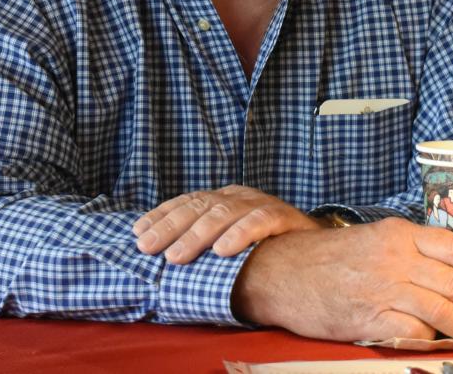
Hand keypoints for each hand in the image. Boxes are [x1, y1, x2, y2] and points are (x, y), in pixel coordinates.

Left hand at [133, 184, 321, 263]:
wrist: (316, 246)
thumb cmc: (266, 246)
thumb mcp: (231, 240)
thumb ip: (205, 243)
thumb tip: (164, 256)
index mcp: (223, 198)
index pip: (186, 202)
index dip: (160, 216)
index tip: (136, 233)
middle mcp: (238, 196)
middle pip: (198, 207)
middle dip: (170, 227)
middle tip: (147, 247)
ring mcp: (259, 203)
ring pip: (223, 213)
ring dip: (197, 235)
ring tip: (176, 256)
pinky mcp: (282, 216)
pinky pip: (258, 222)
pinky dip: (239, 235)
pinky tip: (222, 250)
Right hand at [233, 217, 452, 341]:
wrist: (283, 272)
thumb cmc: (330, 259)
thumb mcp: (373, 241)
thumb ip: (408, 252)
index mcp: (397, 233)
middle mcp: (394, 257)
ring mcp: (382, 287)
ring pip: (440, 309)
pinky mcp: (369, 317)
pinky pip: (414, 331)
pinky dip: (433, 339)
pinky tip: (441, 344)